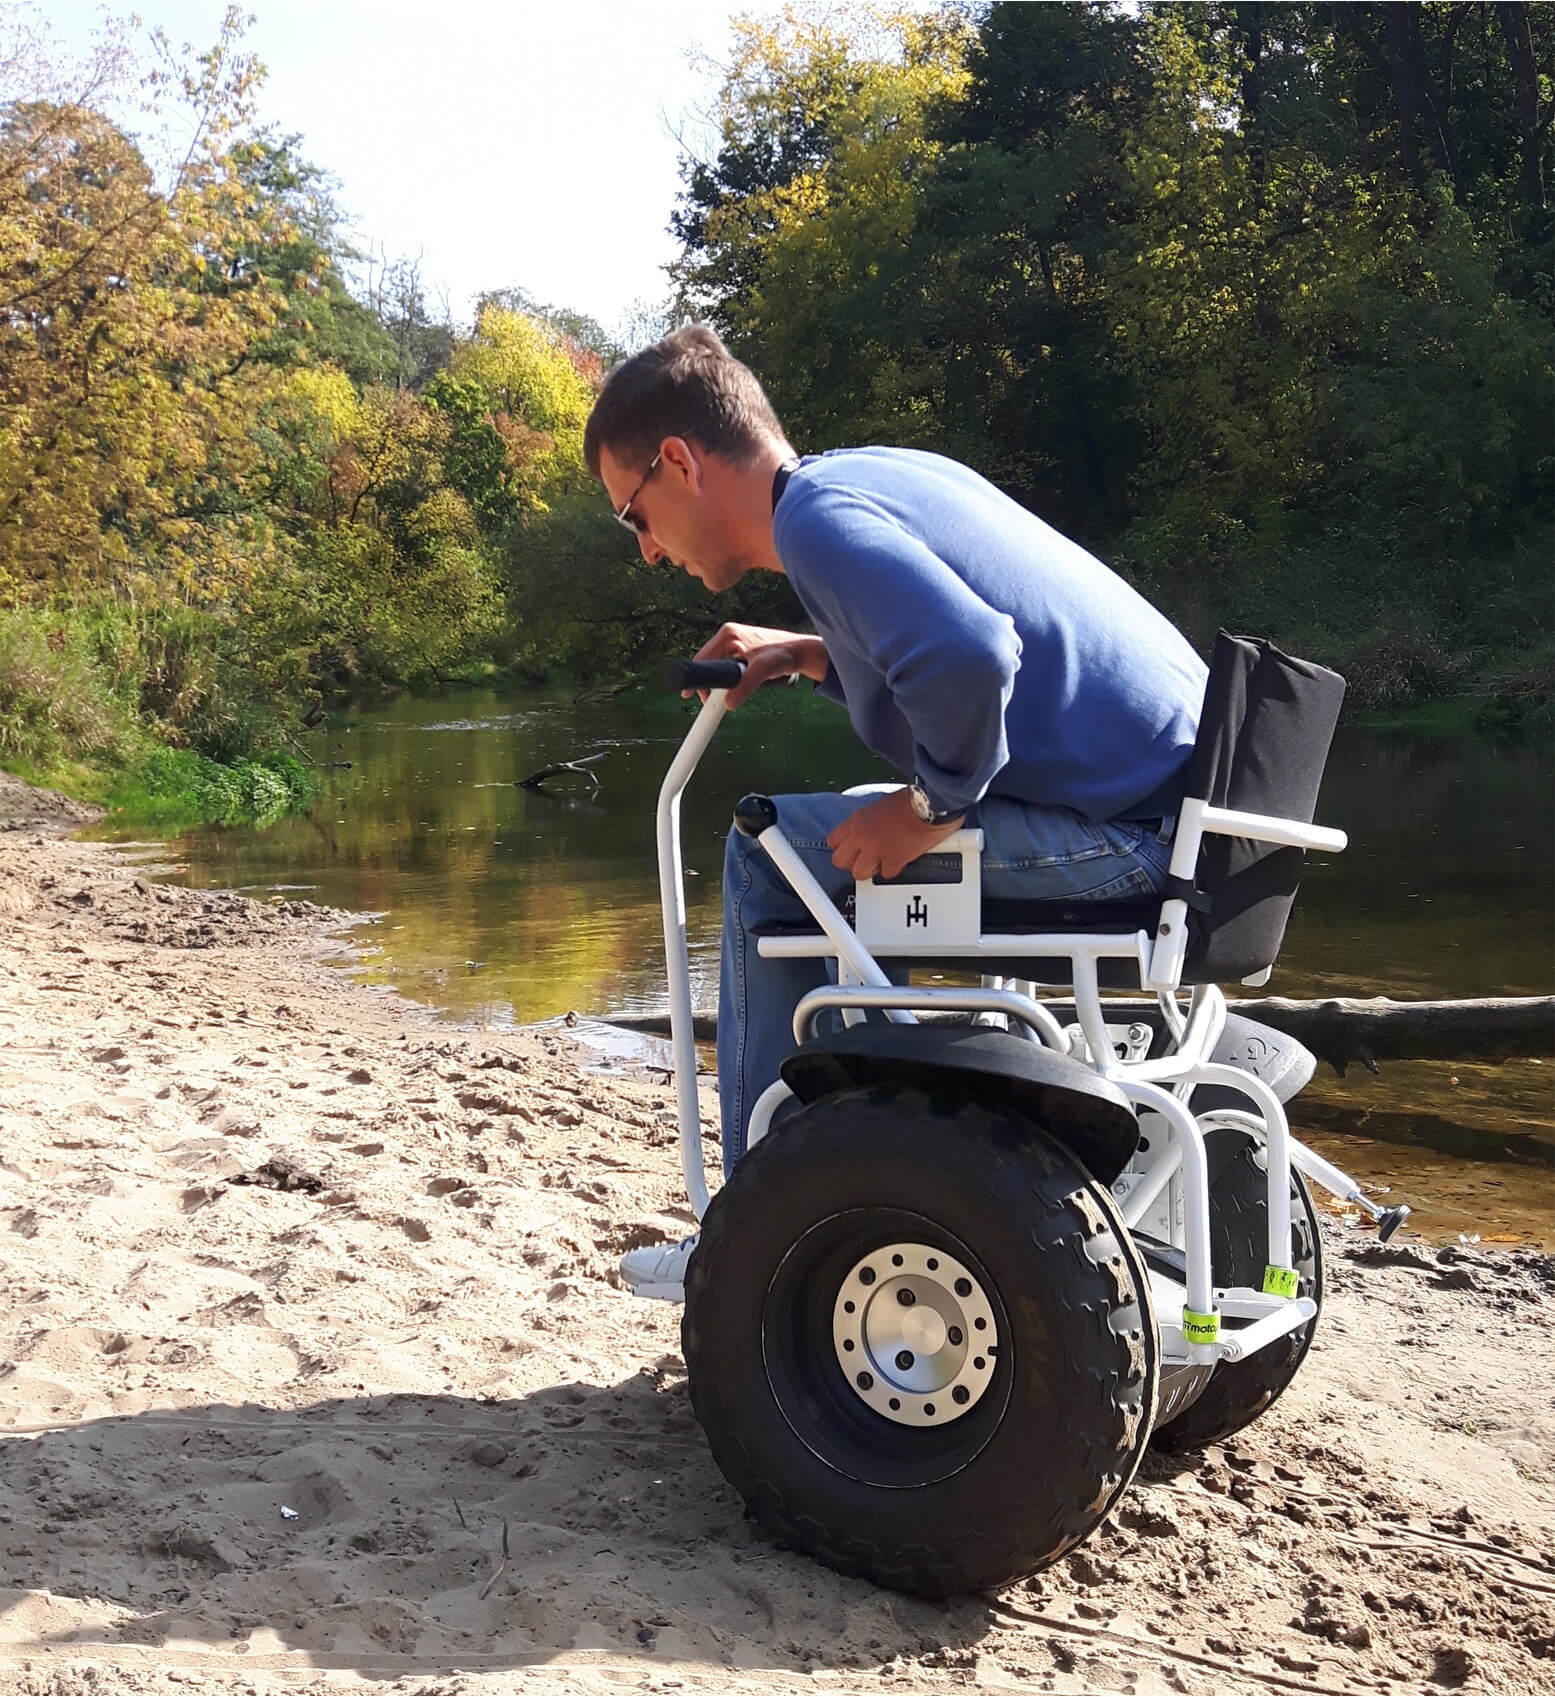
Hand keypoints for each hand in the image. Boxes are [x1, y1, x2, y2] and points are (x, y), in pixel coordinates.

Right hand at [691, 622, 828, 707]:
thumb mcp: (763, 671)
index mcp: (728, 634)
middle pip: (707, 663)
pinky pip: (725, 665)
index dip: (697, 679)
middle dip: (708, 683)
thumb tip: (728, 704)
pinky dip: (727, 678)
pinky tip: (735, 686)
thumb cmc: (783, 655)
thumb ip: (745, 686)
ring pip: (716, 665)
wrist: (801, 652)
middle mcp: (728, 635)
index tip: (689, 695)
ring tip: (727, 695)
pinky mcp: (741, 648)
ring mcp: (734, 640)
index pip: (702, 659)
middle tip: (712, 701)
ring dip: (719, 681)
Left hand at [827, 788, 965, 881]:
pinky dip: (893, 869)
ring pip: (859, 873)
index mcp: (857, 819)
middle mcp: (862, 835)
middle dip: (852, 863)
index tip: (851, 850)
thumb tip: (865, 833)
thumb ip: (867, 822)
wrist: (930, 804)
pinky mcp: (894, 859)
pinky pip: (886, 874)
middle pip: (840, 862)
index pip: (833, 841)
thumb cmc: (911, 800)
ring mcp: (876, 848)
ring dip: (870, 870)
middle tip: (864, 859)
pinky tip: (899, 860)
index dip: (843, 848)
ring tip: (881, 862)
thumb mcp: (879, 805)